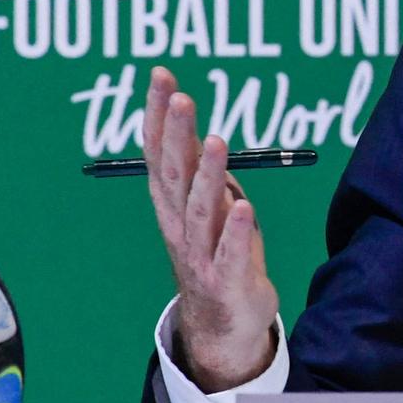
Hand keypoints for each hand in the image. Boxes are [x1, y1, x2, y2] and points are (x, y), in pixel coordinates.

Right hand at [144, 66, 278, 391]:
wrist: (221, 326)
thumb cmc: (216, 256)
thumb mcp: (207, 209)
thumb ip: (203, 175)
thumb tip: (200, 134)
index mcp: (172, 204)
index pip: (161, 151)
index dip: (159, 114)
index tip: (161, 76)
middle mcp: (179, 225)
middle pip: (175, 175)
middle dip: (176, 134)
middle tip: (181, 96)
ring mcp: (200, 254)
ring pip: (201, 210)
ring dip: (208, 176)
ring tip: (216, 142)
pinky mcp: (226, 280)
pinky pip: (230, 253)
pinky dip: (234, 232)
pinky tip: (243, 208)